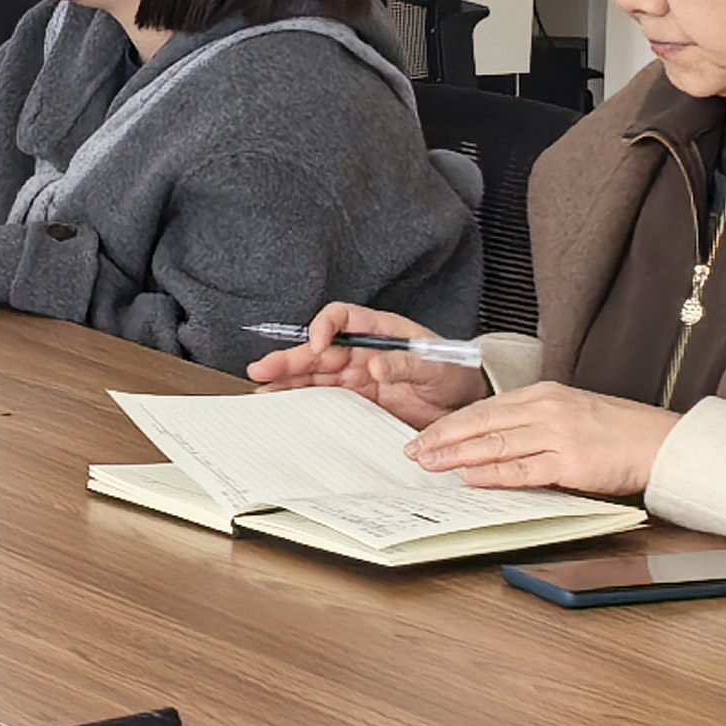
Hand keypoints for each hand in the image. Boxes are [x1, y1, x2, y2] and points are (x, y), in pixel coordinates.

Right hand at [251, 301, 489, 427]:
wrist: (464, 408)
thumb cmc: (455, 376)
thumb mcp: (438, 367)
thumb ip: (408, 365)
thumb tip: (376, 364)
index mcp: (380, 331)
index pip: (343, 318)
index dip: (325, 326)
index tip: (318, 343)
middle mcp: (361, 351)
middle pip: (318, 348)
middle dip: (290, 358)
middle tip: (263, 369)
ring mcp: (355, 376)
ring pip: (313, 374)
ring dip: (286, 380)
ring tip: (260, 388)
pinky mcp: (356, 401)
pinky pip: (322, 398)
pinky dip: (299, 400)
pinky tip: (280, 404)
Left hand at [407, 382, 678, 499]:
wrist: (661, 442)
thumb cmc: (617, 431)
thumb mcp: (569, 413)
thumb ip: (532, 422)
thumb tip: (491, 441)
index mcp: (543, 394)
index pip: (484, 408)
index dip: (449, 423)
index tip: (424, 436)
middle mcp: (546, 409)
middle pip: (482, 423)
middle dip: (442, 438)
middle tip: (413, 452)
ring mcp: (559, 434)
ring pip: (495, 444)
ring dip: (457, 455)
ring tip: (430, 465)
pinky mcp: (571, 460)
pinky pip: (523, 468)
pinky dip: (493, 474)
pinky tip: (469, 477)